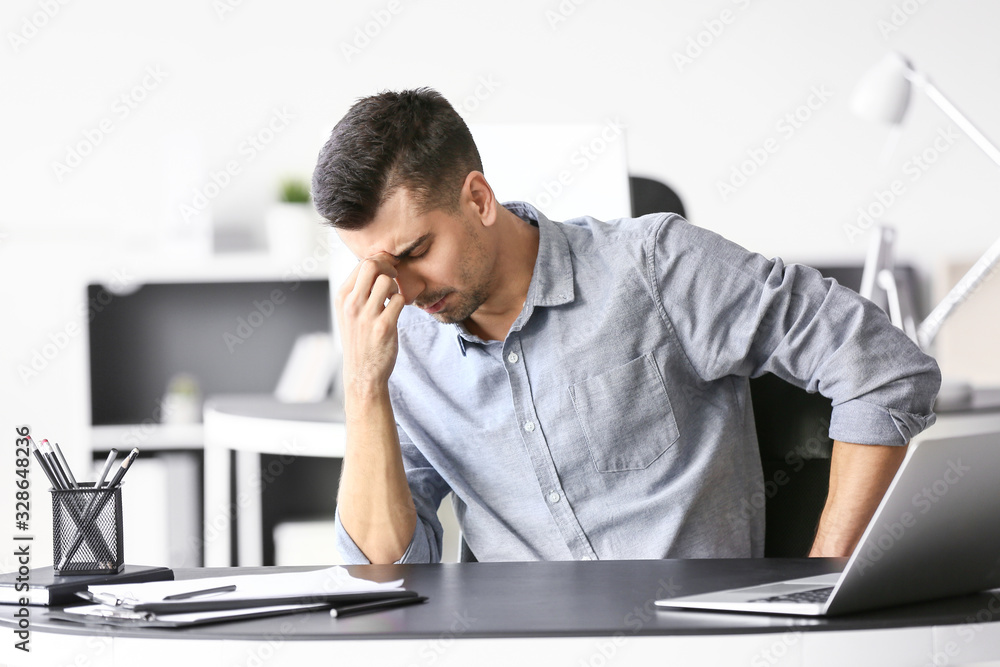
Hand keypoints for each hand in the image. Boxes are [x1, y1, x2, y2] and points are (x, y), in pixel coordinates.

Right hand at [336, 253, 405, 397]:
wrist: (362, 373)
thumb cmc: (359, 340)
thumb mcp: (348, 313)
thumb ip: (358, 290)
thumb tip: (376, 265)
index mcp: (342, 298)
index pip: (361, 264)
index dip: (380, 261)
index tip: (388, 268)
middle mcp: (352, 304)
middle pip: (372, 265)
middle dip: (388, 266)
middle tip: (394, 276)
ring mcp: (367, 316)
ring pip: (387, 281)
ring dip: (396, 286)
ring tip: (394, 298)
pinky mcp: (384, 327)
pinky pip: (400, 300)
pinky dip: (403, 302)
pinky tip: (397, 311)